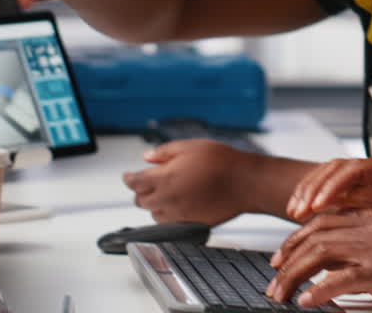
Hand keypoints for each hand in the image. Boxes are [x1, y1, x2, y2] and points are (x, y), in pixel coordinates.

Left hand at [122, 140, 250, 224]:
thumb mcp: (190, 146)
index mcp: (164, 178)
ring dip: (154, 204)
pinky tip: (177, 205)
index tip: (127, 175)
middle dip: (141, 191)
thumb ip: (164, 152)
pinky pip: (169, 223)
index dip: (127, 178)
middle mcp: (167, 199)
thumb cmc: (222, 162)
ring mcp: (178, 214)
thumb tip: (147, 157)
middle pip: (140, 200)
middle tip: (147, 182)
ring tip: (165, 193)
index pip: (134, 182)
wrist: (245, 182)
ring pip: (153, 214)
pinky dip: (167, 215)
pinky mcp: (189, 224)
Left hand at [267, 213, 371, 310]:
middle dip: (287, 257)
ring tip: (280, 295)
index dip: (297, 238)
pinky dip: (318, 291)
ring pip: (319, 255)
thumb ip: (370, 249)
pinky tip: (307, 301)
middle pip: (315, 236)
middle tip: (272, 279)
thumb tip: (338, 265)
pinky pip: (340, 280)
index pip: (324, 221)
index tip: (282, 257)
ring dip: (293, 275)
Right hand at [286, 155, 371, 243]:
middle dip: (315, 187)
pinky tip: (302, 215)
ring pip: (332, 176)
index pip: (358, 169)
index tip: (318, 205)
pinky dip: (316, 201)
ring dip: (311, 192)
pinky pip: (334, 191)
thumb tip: (344, 231)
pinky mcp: (364, 194)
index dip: (333, 185)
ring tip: (295, 212)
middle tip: (298, 209)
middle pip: (340, 168)